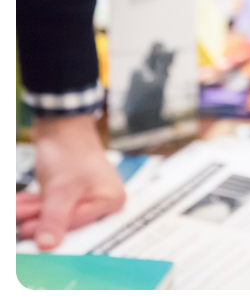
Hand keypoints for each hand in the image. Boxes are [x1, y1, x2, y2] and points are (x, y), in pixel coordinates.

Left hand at [16, 115, 125, 249]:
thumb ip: (55, 219)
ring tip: (16, 209)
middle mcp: (103, 199)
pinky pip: (53, 204)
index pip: (80, 225)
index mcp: (111, 200)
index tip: (29, 231)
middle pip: (68, 222)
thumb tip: (47, 245)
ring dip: (33, 212)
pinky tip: (20, 203)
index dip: (53, 230)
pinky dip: (36, 204)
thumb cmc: (70, 151)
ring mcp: (88, 194)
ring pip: (57, 213)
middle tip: (19, 221)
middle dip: (40, 220)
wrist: (62, 124)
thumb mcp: (61, 189)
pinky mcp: (73, 190)